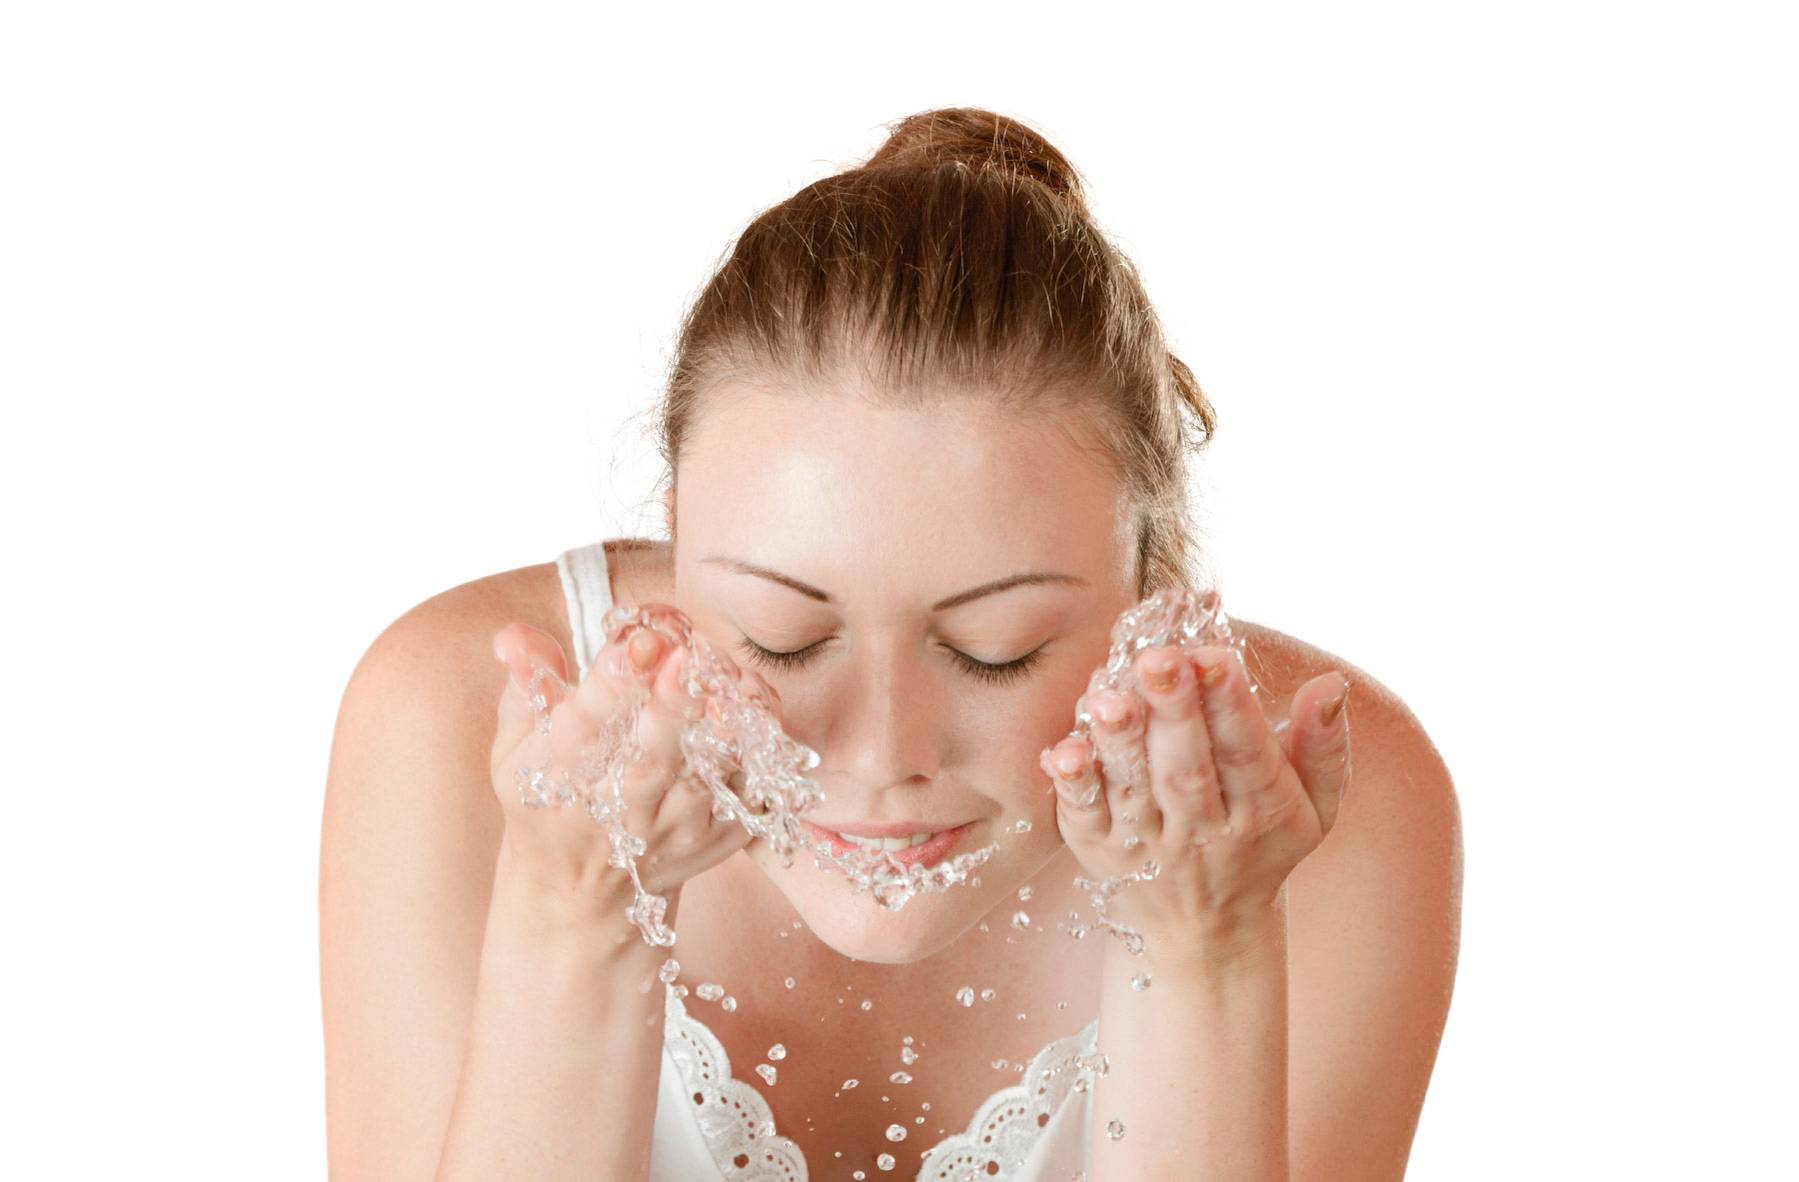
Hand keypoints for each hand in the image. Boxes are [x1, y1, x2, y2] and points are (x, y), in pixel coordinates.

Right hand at [489, 606, 782, 912]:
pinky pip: (749, 797)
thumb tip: (514, 634)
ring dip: (723, 728)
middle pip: (650, 759)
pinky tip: (755, 708)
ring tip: (732, 681)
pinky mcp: (718, 840)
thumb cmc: (549, 795)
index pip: (583, 728)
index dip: (610, 683)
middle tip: (688, 655)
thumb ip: (526, 682)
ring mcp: (673, 829)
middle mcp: (618, 810)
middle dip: (670, 706)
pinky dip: (758, 754)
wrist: (580, 888)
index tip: (637, 640)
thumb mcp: (516, 743)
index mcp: (560, 779)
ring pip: (706, 779)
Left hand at [1040, 644, 1351, 954]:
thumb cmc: (1262, 845)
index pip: (1247, 754)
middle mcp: (1203, 833)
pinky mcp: (1099, 854)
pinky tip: (1062, 751)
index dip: (1231, 706)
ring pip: (1132, 790)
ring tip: (1109, 697)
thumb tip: (1330, 683)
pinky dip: (1074, 787)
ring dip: (1120, 743)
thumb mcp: (1315, 806)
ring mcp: (1148, 846)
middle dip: (1173, 711)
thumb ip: (1323, 745)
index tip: (1215, 655)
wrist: (1206, 932)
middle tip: (1159, 659)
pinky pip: (1084, 819)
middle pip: (1186, 769)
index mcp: (1263, 812)